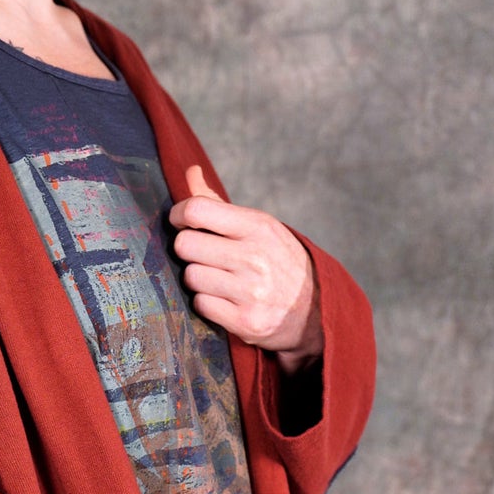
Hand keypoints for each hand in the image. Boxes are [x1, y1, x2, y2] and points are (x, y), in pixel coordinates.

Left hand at [167, 165, 322, 373]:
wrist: (314, 309)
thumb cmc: (276, 261)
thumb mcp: (257, 227)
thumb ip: (217, 204)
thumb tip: (189, 172)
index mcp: (257, 227)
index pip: (197, 209)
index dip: (179, 215)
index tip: (181, 222)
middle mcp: (254, 257)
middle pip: (185, 245)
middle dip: (188, 250)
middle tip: (204, 255)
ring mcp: (250, 291)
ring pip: (190, 276)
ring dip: (198, 278)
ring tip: (218, 279)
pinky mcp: (245, 321)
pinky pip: (201, 305)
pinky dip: (206, 303)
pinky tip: (224, 299)